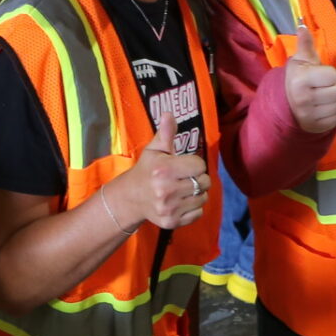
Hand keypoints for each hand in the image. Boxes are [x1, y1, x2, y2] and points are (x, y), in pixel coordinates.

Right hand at [105, 109, 209, 230]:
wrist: (131, 199)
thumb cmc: (147, 170)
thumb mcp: (154, 150)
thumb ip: (165, 133)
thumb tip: (169, 113)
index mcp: (164, 170)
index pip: (199, 165)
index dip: (194, 164)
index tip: (183, 165)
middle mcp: (166, 190)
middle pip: (204, 182)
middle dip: (197, 178)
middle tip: (184, 178)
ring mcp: (169, 208)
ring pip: (203, 198)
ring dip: (197, 193)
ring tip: (183, 190)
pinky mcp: (172, 222)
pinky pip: (198, 213)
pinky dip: (194, 208)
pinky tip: (181, 202)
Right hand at [281, 29, 335, 135]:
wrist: (284, 107)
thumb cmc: (296, 80)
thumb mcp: (299, 61)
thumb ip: (305, 45)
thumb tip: (303, 25)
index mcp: (302, 80)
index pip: (333, 75)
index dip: (328, 74)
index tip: (318, 76)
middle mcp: (305, 99)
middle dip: (331, 88)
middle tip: (320, 88)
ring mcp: (311, 116)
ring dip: (333, 101)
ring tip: (321, 99)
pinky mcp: (317, 128)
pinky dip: (332, 113)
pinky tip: (322, 110)